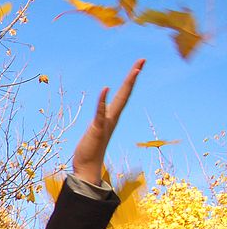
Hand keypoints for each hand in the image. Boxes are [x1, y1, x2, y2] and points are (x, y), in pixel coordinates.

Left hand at [72, 58, 144, 185]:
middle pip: (125, 94)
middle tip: (141, 60)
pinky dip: (103, 101)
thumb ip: (100, 122)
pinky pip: (101, 113)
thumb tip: (101, 115)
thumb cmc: (90, 150)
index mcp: (112, 117)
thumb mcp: (96, 131)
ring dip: (126, 86)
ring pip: (119, 101)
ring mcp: (106, 123)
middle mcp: (112, 118)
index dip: (130, 80)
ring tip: (135, 71)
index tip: (138, 66)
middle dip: (133, 76)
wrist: (87, 167)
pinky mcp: (97, 129)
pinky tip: (105, 88)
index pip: (123, 95)